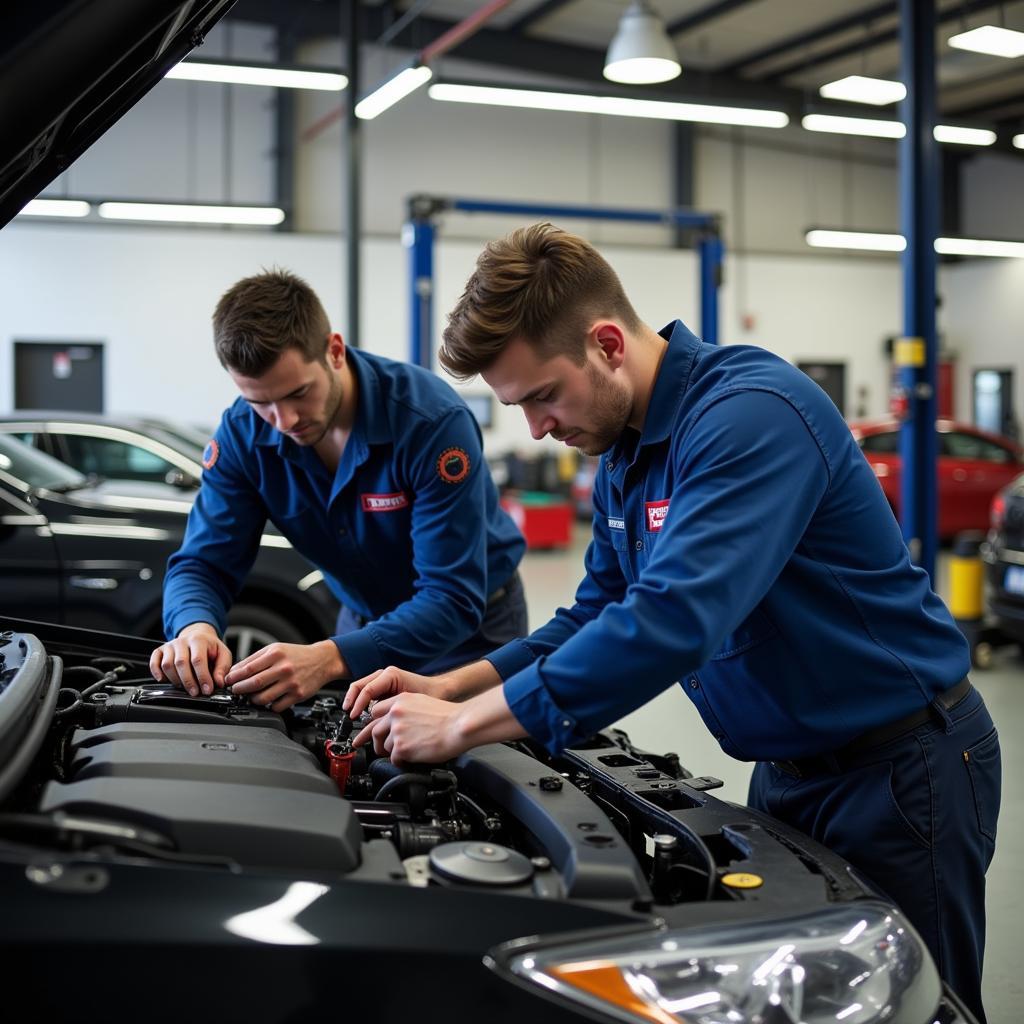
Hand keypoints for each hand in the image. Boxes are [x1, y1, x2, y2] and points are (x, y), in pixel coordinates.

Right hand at [150, 623, 231, 696]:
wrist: (198, 636)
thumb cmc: (211, 648)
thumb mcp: (223, 654)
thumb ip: (222, 668)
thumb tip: (219, 682)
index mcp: (199, 640)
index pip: (198, 660)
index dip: (202, 677)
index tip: (207, 690)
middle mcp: (182, 641)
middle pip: (181, 663)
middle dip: (188, 681)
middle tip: (195, 693)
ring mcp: (169, 645)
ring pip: (167, 665)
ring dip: (175, 680)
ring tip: (185, 687)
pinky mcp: (160, 650)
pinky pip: (154, 662)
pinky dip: (156, 672)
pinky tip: (163, 680)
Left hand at [225, 639, 345, 712]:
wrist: (322, 660)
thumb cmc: (297, 655)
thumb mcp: (276, 649)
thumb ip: (255, 659)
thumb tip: (235, 671)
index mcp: (276, 655)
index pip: (249, 668)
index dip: (234, 677)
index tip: (227, 681)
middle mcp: (284, 668)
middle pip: (254, 683)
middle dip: (239, 689)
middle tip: (235, 690)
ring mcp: (291, 683)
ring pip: (263, 698)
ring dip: (252, 700)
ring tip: (250, 697)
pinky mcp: (298, 695)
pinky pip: (277, 706)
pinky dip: (269, 706)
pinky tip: (268, 701)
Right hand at [343, 665, 445, 719]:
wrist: (439, 691)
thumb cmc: (430, 694)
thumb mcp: (410, 702)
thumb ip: (393, 710)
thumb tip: (376, 722)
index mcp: (390, 675)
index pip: (367, 689)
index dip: (358, 704)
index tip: (354, 716)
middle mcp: (384, 675)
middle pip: (359, 686)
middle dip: (351, 701)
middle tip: (349, 716)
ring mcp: (382, 681)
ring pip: (360, 689)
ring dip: (354, 702)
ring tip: (352, 717)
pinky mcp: (383, 688)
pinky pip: (367, 694)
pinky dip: (361, 704)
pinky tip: (361, 716)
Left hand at [352, 693, 465, 764]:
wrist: (459, 726)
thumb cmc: (448, 717)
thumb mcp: (422, 702)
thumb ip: (405, 709)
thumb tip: (396, 721)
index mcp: (400, 700)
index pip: (376, 711)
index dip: (376, 723)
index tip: (374, 731)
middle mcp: (396, 713)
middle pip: (374, 730)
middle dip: (375, 742)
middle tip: (379, 749)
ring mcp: (397, 730)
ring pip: (384, 746)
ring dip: (392, 752)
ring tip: (404, 754)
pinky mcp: (402, 747)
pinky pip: (394, 759)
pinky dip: (401, 762)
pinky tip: (410, 760)